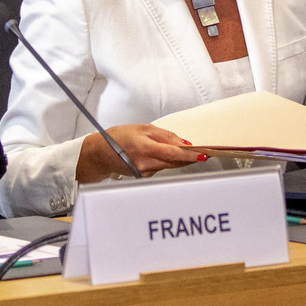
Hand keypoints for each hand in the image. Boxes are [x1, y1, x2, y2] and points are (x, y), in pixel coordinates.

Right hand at [75, 124, 207, 182]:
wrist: (101, 153)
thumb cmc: (120, 137)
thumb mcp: (143, 128)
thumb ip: (165, 136)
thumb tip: (184, 143)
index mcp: (145, 147)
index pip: (173, 153)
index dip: (189, 155)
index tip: (203, 154)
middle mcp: (145, 163)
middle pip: (174, 163)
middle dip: (190, 158)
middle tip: (204, 154)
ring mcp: (144, 172)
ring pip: (169, 166)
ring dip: (180, 161)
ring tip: (191, 154)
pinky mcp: (144, 177)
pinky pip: (161, 169)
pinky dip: (167, 163)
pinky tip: (165, 157)